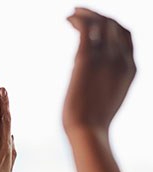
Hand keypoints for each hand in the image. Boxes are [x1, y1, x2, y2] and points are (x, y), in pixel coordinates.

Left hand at [63, 8, 134, 138]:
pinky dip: (77, 19)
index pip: (126, 34)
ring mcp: (105, 58)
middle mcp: (121, 59)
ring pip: (101, 22)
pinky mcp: (86, 60)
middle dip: (98, 14)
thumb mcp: (109, 96)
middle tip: (80, 12)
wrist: (88, 131)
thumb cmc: (93, 122)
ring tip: (72, 14)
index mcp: (131, 68)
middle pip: (114, 24)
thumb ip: (108, 81)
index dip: (112, 24)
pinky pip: (85, 29)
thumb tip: (94, 78)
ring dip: (86, 13)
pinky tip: (68, 19)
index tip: (97, 21)